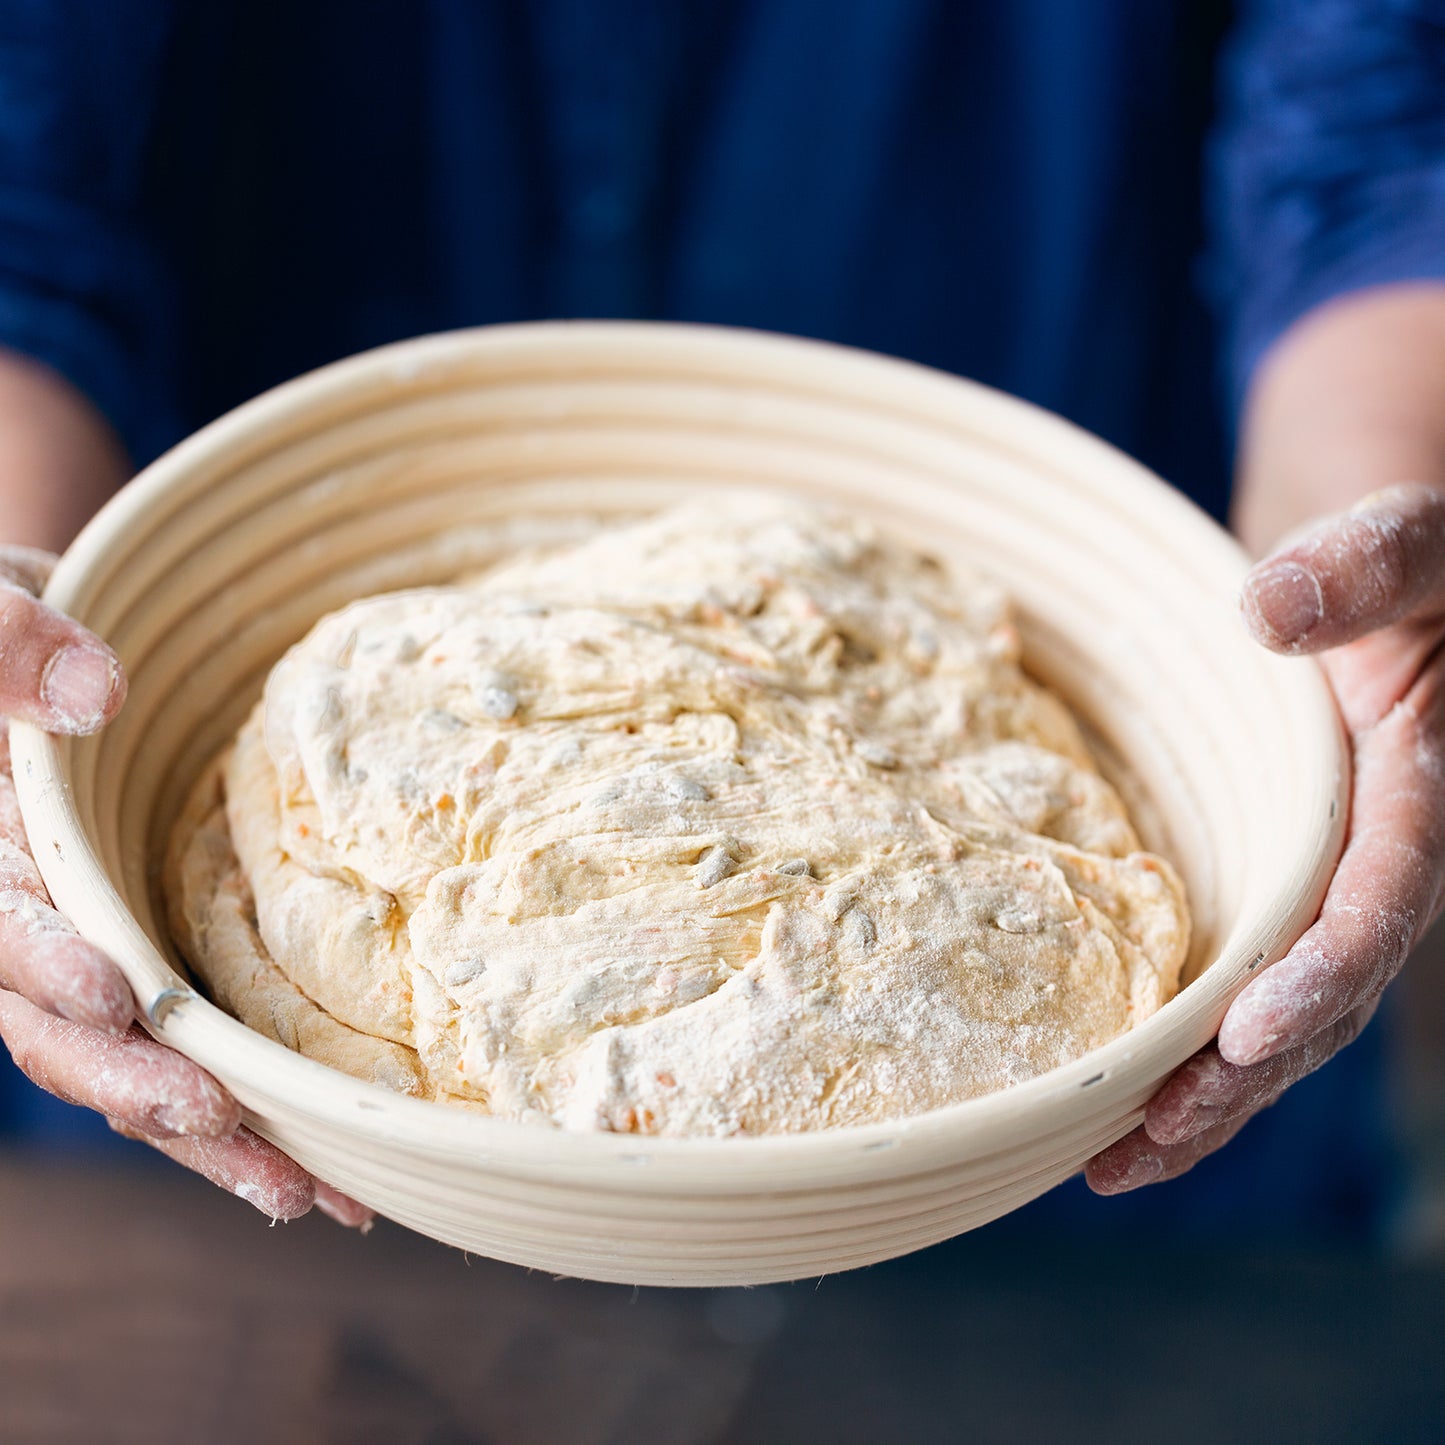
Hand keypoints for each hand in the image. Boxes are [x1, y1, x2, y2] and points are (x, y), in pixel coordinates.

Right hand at [0, 547, 370, 1225]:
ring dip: (212, 1133)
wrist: (35, 649)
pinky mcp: (148, 960)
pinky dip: (239, 1108)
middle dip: (143, 1085)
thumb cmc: (5, 632)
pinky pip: (183, 1043)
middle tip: (233, 1132)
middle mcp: (26, 922)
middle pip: (66, 1028)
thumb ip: (5, 649)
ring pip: (134, 1061)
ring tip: (308, 1193)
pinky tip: (313, 1164)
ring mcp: (87, 953)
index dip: (46, 962)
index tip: (111, 995)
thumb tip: (94, 697)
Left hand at [1087, 483, 1444, 1191]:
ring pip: (1275, 1015)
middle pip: (1320, 994)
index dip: (1319, 975)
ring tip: (1111, 1163)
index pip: (1379, 904)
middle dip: (1239, 1076)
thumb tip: (1267, 606)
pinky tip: (1115, 1108)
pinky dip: (1185, 1051)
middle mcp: (1378, 859)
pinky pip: (1239, 983)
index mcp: (1423, 792)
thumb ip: (1361, 569)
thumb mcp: (1400, 542)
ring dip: (1202, 1096)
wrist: (1364, 580)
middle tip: (1146, 1140)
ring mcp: (1325, 884)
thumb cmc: (1394, 561)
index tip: (1244, 1037)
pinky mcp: (1274, 889)